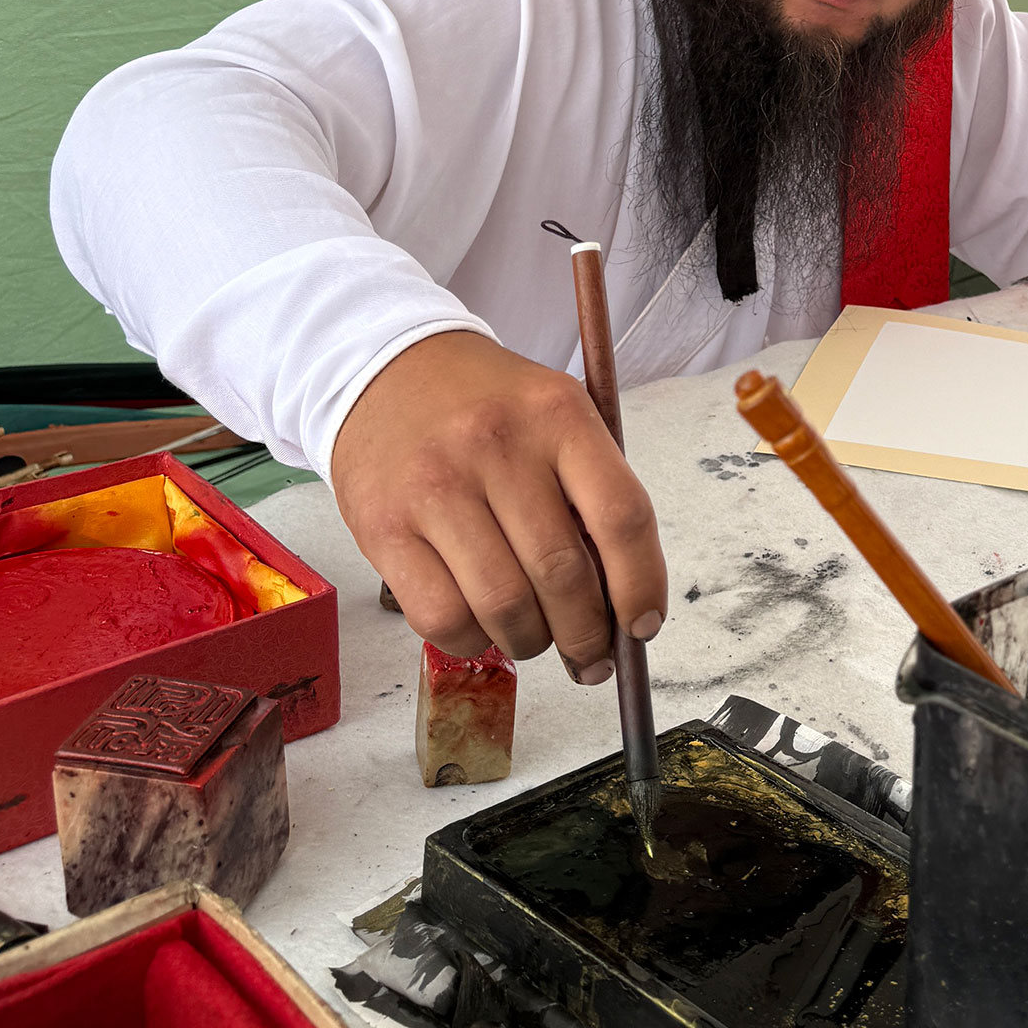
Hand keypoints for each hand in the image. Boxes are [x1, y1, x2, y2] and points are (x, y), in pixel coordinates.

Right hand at [329, 330, 665, 678]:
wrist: (385, 370)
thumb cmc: (486, 407)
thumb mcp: (554, 418)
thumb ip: (590, 494)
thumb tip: (621, 601)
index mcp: (558, 415)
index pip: (623, 517)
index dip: (641, 586)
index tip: (643, 625)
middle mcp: (497, 445)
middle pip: (563, 574)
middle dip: (588, 636)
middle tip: (592, 657)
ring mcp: (435, 487)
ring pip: (505, 606)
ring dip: (532, 643)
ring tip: (535, 639)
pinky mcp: (384, 527)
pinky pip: (442, 617)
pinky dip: (472, 640)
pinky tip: (481, 626)